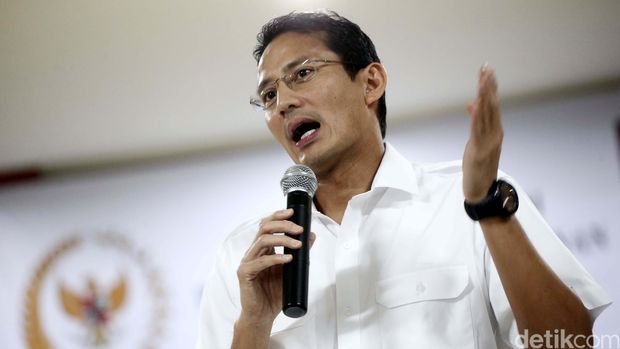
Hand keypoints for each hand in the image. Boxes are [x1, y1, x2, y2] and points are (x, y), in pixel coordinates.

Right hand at [236, 209, 315, 326]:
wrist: (263, 315)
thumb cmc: (274, 293)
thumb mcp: (292, 270)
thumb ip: (300, 253)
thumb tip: (312, 236)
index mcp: (262, 249)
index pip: (267, 225)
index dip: (278, 216)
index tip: (293, 212)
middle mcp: (253, 252)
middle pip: (264, 228)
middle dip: (284, 225)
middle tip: (299, 229)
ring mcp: (248, 262)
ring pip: (263, 240)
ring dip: (283, 239)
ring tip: (298, 245)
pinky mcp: (245, 273)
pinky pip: (260, 261)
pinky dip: (275, 258)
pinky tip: (287, 259)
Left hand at [463, 65, 502, 202]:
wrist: (481, 188)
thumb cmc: (479, 165)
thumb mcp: (476, 140)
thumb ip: (476, 121)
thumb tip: (471, 103)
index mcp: (495, 130)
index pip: (493, 104)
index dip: (491, 87)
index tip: (488, 71)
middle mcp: (495, 133)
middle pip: (492, 106)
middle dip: (488, 86)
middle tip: (486, 68)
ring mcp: (488, 142)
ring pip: (486, 115)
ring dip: (484, 97)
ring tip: (482, 80)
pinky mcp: (478, 151)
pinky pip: (477, 131)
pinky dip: (476, 117)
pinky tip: (475, 104)